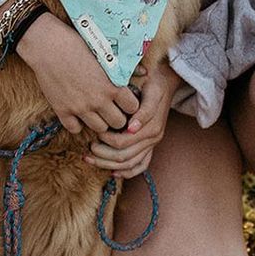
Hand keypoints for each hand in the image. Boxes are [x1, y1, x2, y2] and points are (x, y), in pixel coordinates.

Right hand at [15, 13, 139, 133]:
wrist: (47, 45)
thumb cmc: (78, 44)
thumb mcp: (105, 53)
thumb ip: (125, 68)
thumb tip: (145, 73)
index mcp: (112, 86)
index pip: (133, 108)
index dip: (130, 105)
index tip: (125, 100)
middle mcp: (98, 101)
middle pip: (118, 123)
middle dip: (118, 117)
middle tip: (113, 109)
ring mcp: (80, 108)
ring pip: (99, 129)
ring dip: (100, 122)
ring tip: (97, 112)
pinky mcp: (62, 111)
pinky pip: (75, 129)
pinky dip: (78, 124)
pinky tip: (77, 113)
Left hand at [85, 60, 179, 179]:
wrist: (166, 82)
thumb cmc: (153, 83)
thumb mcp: (151, 91)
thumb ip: (144, 110)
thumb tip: (132, 128)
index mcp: (151, 126)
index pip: (123, 142)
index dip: (106, 140)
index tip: (94, 131)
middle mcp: (153, 138)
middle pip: (124, 157)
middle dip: (103, 155)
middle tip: (88, 148)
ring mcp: (152, 144)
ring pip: (129, 165)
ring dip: (108, 165)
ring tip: (90, 158)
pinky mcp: (151, 146)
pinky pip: (140, 166)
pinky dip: (127, 172)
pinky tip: (113, 173)